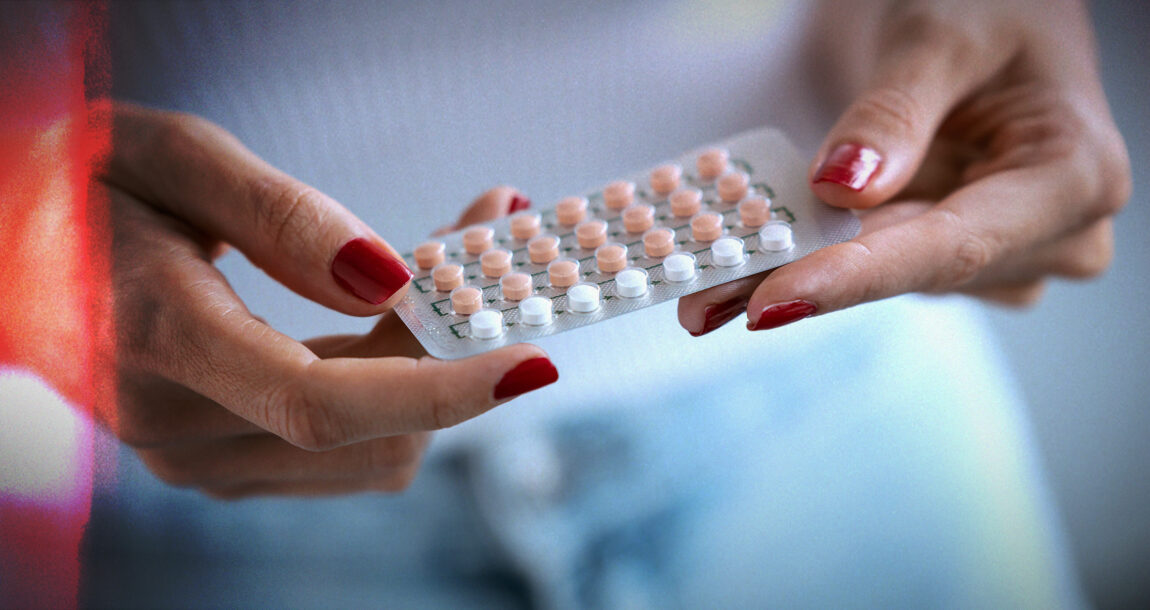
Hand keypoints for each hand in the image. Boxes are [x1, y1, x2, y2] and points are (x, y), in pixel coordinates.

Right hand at [99, 103, 556, 497]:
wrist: (13, 257)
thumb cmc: (79, 190)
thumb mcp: (169, 158)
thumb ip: (280, 218)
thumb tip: (391, 282)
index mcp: (159, 342)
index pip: (325, 403)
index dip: (441, 386)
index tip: (533, 355)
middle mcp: (178, 429)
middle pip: (370, 423)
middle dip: (454, 344)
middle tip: (491, 237)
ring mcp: (198, 461)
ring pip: (370, 451)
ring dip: (430, 370)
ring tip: (439, 270)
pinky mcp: (221, 464)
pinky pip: (344, 451)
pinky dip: (395, 393)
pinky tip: (396, 321)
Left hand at [679, 0, 1130, 334]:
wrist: (990, 14)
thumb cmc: (988, 6)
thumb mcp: (940, 38)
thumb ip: (894, 115)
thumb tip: (842, 188)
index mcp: (1073, 176)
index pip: (953, 244)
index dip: (857, 276)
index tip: (773, 301)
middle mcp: (1049, 233)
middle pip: (906, 270)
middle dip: (797, 282)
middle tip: (701, 302)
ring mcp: (1000, 249)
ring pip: (880, 274)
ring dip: (791, 274)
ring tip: (703, 288)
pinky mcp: (950, 249)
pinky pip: (871, 260)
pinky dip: (807, 257)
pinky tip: (744, 268)